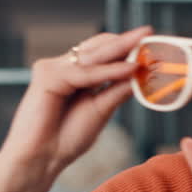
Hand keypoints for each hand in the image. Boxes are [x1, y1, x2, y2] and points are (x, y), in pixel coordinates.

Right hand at [0, 25, 150, 175]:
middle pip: (97, 48)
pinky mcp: (46, 75)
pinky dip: (109, 71)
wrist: (41, 159)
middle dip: (125, 40)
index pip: (102, 53)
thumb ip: (116, 91)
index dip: (125, 47)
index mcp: (75, 75)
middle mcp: (63, 68)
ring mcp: (53, 69)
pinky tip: (130, 68)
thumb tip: (139, 74)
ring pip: (93, 56)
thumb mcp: (100, 110)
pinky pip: (84, 73)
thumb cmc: (66, 139)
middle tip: (149, 32)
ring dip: (120, 51)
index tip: (150, 44)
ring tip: (145, 48)